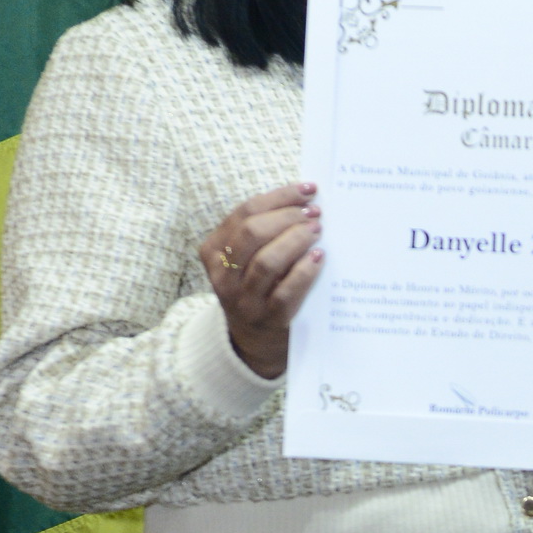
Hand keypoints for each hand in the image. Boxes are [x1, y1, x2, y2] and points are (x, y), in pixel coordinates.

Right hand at [199, 182, 322, 378]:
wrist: (254, 342)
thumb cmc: (258, 287)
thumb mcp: (246, 259)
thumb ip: (263, 232)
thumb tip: (304, 200)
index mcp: (214, 251)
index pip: (245, 212)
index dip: (279, 197)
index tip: (308, 190)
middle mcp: (224, 276)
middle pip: (252, 233)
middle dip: (287, 217)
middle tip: (314, 213)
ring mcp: (244, 300)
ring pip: (266, 262)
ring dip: (295, 240)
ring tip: (316, 231)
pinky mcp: (268, 320)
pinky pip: (285, 292)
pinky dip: (304, 271)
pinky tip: (319, 258)